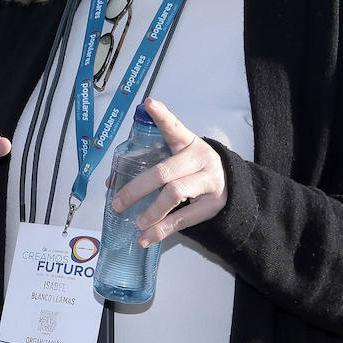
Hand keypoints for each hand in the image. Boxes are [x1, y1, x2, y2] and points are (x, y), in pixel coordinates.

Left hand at [110, 99, 227, 246]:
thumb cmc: (193, 169)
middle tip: (119, 202)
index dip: (162, 116)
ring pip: (174, 194)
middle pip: (164, 172)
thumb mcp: (176, 159)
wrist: (231, 185)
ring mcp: (209, 181)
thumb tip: (112, 182)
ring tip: (137, 223)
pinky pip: (183, 219)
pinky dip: (161, 230)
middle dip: (137, 188)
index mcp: (187, 142)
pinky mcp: (213, 204)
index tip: (149, 104)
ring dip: (152, 211)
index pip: (174, 127)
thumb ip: (149, 163)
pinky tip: (146, 238)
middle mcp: (200, 158)